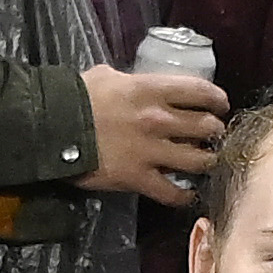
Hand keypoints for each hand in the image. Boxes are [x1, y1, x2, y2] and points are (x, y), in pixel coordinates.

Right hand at [80, 59, 227, 201]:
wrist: (51, 126)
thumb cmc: (76, 97)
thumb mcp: (106, 77)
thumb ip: (130, 82)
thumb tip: (136, 85)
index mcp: (152, 90)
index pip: (201, 91)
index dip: (218, 99)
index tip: (221, 105)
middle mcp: (159, 120)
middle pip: (207, 127)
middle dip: (215, 131)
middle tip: (213, 135)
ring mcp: (151, 151)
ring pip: (199, 160)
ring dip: (207, 161)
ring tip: (206, 162)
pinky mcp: (139, 178)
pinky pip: (172, 192)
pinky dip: (184, 195)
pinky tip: (188, 194)